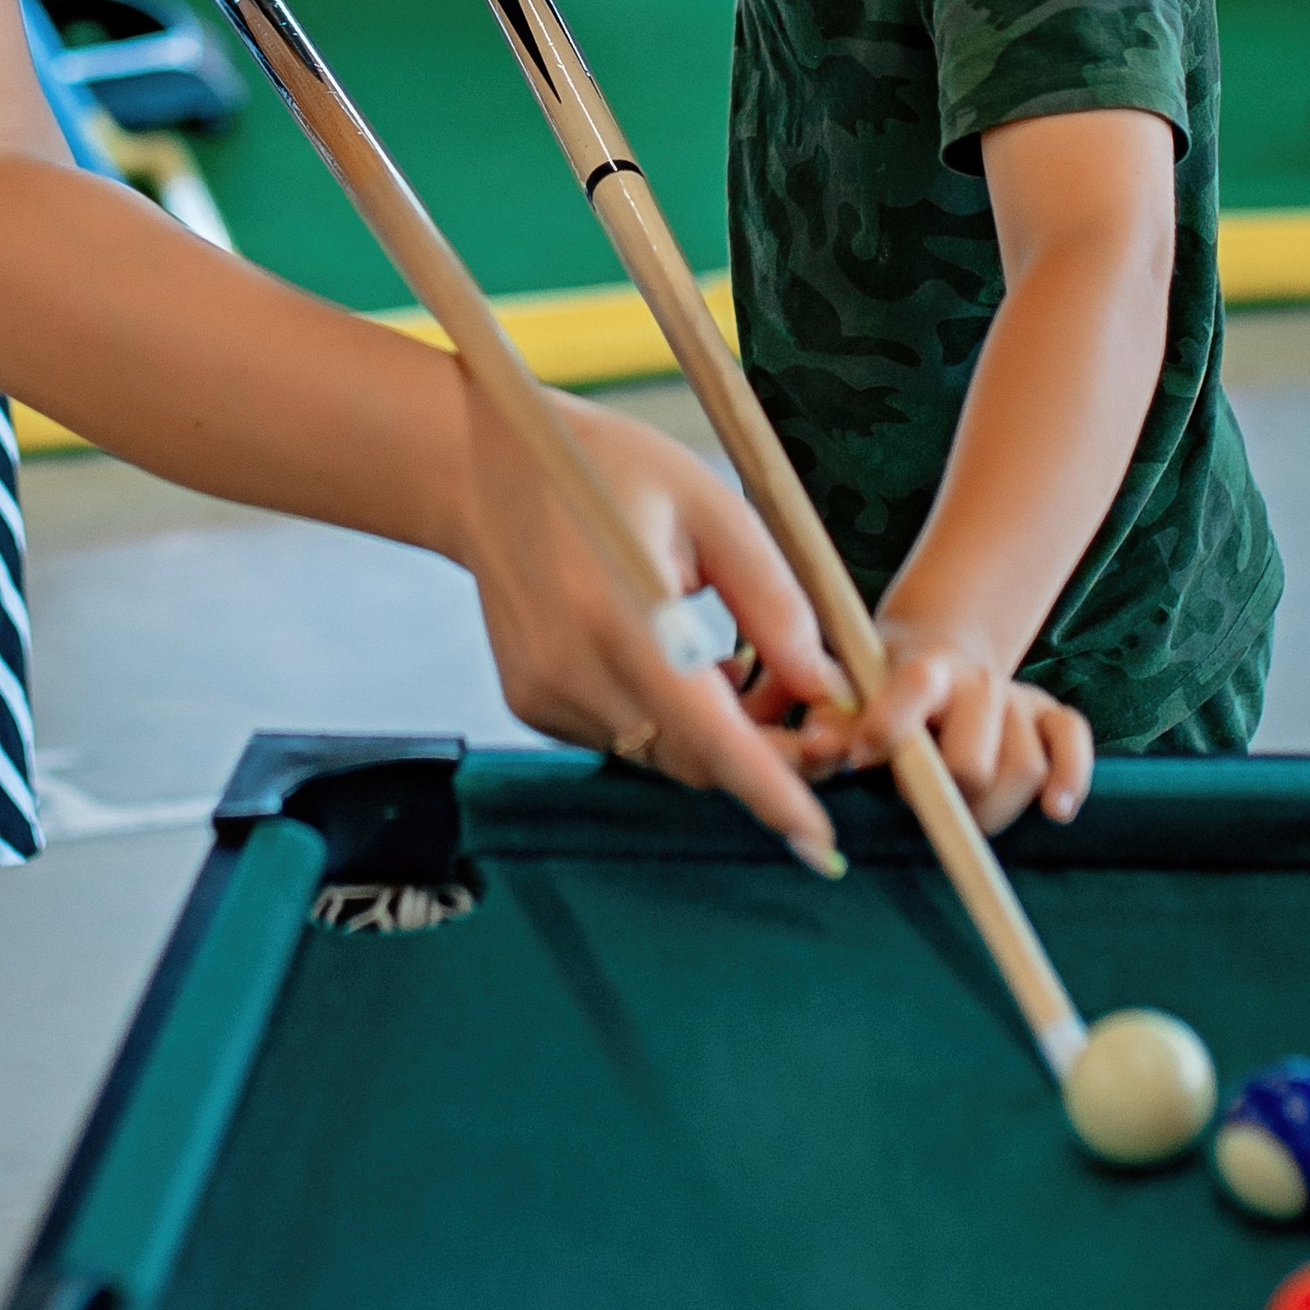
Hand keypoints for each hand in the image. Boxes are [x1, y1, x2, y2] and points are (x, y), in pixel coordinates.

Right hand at [458, 378, 851, 863]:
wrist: (484, 471)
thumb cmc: (609, 470)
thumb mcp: (711, 506)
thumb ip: (773, 598)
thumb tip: (825, 685)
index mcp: (620, 616)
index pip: (707, 733)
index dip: (769, 790)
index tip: (820, 839)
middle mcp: (573, 670)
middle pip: (694, 758)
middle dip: (765, 754)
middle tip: (812, 712)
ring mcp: (544, 694)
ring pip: (662, 754)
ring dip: (716, 734)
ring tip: (734, 662)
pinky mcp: (532, 704)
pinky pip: (624, 737)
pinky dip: (667, 719)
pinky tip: (671, 660)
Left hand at [799, 625, 1094, 833]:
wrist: (932, 659)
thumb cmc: (879, 693)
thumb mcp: (848, 696)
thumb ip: (831, 723)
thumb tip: (816, 747)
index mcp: (922, 669)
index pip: (914, 688)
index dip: (889, 728)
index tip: (862, 760)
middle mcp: (976, 680)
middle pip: (973, 759)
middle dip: (945, 796)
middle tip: (919, 800)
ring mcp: (1018, 698)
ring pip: (1024, 766)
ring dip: (994, 808)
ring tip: (963, 812)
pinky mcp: (1053, 716)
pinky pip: (1076, 743)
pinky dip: (1071, 777)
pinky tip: (1055, 810)